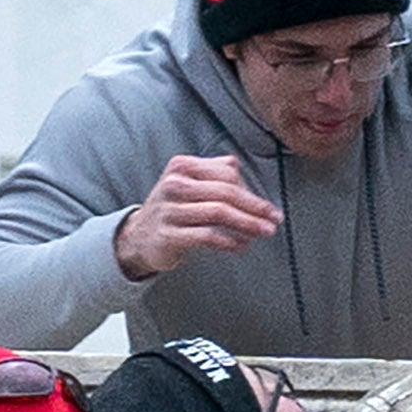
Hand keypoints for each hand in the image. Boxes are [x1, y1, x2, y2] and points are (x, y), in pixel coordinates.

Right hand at [111, 152, 280, 283]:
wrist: (138, 237)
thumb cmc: (172, 210)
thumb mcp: (189, 184)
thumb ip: (218, 177)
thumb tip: (253, 190)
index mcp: (182, 166)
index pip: (227, 173)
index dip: (251, 191)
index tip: (267, 208)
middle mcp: (174, 184)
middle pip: (225, 192)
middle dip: (256, 207)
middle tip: (273, 219)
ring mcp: (169, 210)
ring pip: (219, 212)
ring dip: (247, 223)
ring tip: (264, 232)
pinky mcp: (168, 235)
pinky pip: (206, 235)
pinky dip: (229, 241)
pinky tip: (241, 246)